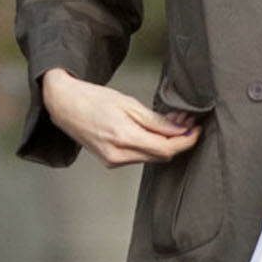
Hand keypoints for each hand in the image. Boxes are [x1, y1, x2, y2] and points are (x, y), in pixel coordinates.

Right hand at [38, 70, 202, 166]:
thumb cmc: (93, 99)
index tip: (196, 129)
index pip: (166, 148)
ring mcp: (113, 161)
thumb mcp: (128, 103)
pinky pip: (138, 157)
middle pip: (161, 156)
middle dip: (178, 141)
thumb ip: (156, 120)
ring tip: (170, 124)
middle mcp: (118, 154)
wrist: (65, 106)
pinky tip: (152, 133)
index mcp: (124, 136)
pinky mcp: (110, 162)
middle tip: (186, 122)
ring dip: (164, 144)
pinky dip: (150, 147)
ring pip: (151, 158)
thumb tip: (179, 129)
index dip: (186, 140)